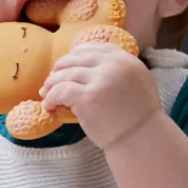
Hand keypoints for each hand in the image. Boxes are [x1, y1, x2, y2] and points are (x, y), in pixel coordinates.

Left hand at [39, 42, 159, 150]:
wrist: (141, 139)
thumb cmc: (139, 117)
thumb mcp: (139, 83)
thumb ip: (120, 70)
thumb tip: (94, 66)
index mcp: (126, 59)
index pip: (95, 48)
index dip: (77, 54)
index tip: (68, 64)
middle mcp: (114, 65)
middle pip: (77, 58)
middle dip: (60, 68)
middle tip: (51, 80)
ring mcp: (100, 80)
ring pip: (66, 73)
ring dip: (52, 83)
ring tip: (46, 93)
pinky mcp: (88, 97)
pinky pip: (61, 90)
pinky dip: (51, 97)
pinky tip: (49, 105)